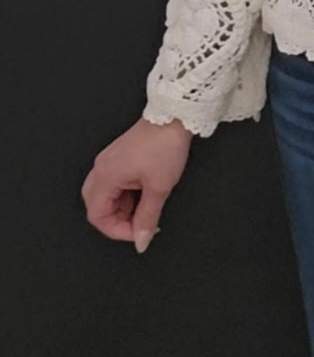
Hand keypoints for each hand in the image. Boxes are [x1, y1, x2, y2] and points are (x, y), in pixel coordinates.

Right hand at [81, 116, 193, 252]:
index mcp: (106, 175)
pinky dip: (126, 195)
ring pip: (105, 196)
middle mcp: (102, 168)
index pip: (97, 216)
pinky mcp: (118, 158)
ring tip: (146, 204)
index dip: (117, 231)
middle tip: (139, 222)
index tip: (138, 233)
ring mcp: (109, 162)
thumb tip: (141, 239)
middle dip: (117, 220)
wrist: (174, 116)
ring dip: (123, 207)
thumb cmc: (165, 144)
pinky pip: (114, 184)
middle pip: (96, 207)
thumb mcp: (159, 187)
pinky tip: (144, 192)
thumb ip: (148, 218)